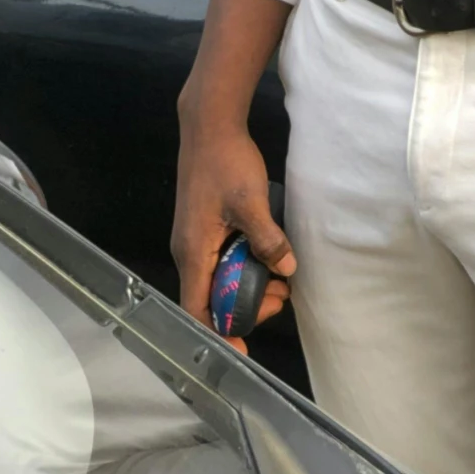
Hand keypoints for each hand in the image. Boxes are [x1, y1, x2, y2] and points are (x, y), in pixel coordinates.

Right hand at [172, 118, 295, 352]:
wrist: (208, 124)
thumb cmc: (226, 163)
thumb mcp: (251, 202)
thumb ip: (268, 240)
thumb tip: (286, 271)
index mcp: (193, 252)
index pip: (198, 309)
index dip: (218, 333)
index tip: (241, 349)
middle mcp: (188, 251)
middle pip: (210, 298)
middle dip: (244, 306)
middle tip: (278, 297)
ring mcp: (193, 238)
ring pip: (216, 278)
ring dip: (246, 284)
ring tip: (278, 277)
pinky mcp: (202, 226)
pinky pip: (218, 260)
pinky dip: (241, 265)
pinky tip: (265, 256)